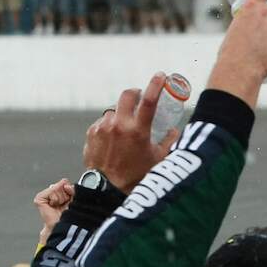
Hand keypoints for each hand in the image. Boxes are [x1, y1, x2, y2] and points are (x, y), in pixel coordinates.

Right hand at [33, 178, 74, 238]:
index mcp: (60, 192)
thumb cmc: (71, 214)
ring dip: (61, 198)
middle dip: (66, 195)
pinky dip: (55, 199)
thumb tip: (65, 184)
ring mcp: (44, 196)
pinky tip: (53, 205)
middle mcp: (51, 193)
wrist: (64, 225)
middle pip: (61, 184)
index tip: (70, 201)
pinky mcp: (39, 199)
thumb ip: (72, 188)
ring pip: (56, 187)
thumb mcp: (75, 198)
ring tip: (59, 206)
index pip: (65, 182)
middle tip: (64, 204)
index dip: (70, 191)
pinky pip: (51, 191)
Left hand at [83, 74, 178, 193]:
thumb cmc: (135, 176)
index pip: (150, 100)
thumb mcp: (158, 159)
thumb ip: (169, 141)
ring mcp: (103, 128)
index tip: (161, 75)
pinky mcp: (92, 133)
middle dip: (136, 93)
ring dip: (122, 113)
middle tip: (140, 99)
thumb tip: (174, 129)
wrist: (107, 190)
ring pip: (114, 110)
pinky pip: (103, 122)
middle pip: (127, 95)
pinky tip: (114, 138)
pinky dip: (110, 125)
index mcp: (138, 130)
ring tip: (126, 127)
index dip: (156, 84)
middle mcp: (119, 125)